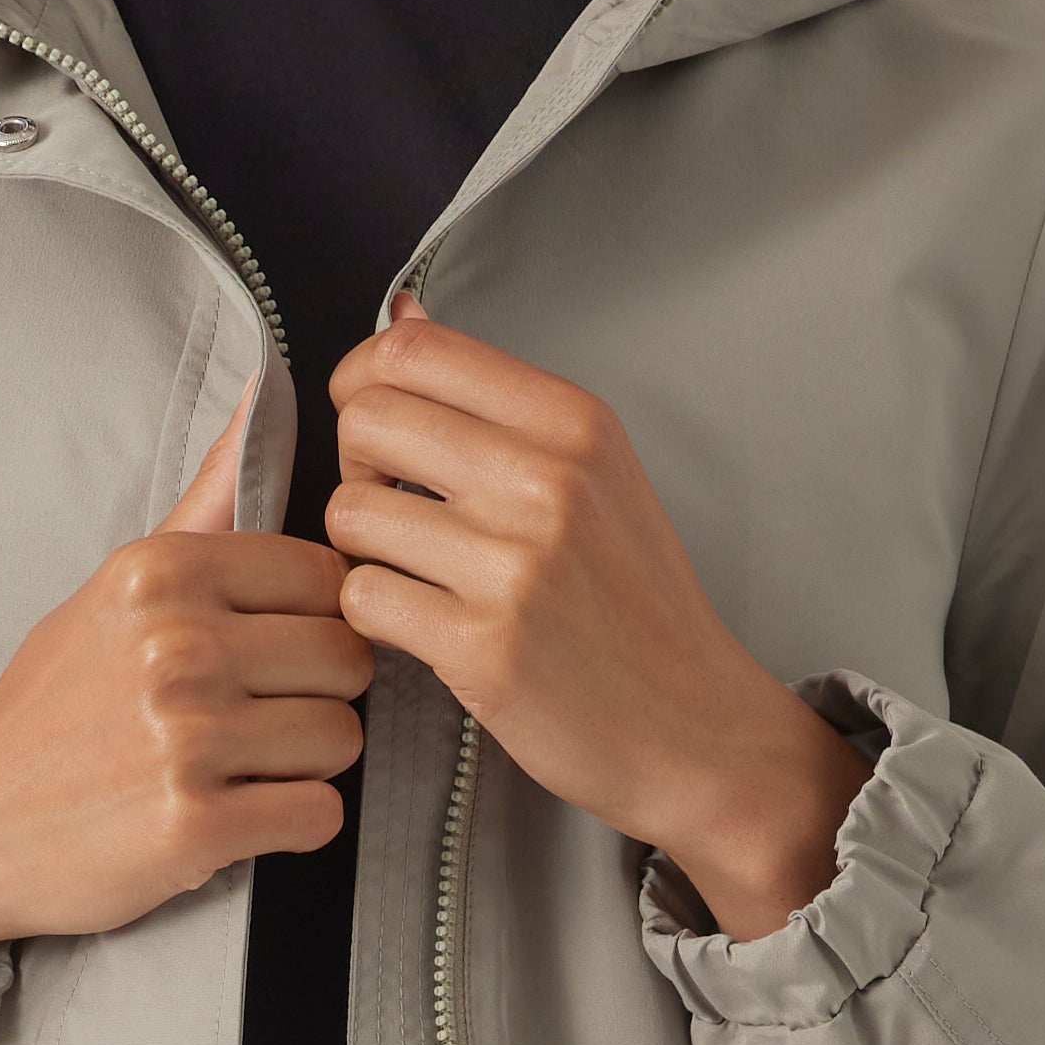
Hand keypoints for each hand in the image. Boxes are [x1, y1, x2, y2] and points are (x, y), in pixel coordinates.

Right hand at [0, 404, 373, 973]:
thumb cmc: (53, 708)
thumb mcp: (114, 590)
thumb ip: (204, 506)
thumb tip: (263, 389)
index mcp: (160, 573)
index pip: (325, 577)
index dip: (312, 621)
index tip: (266, 652)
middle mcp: (177, 644)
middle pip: (346, 659)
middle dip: (318, 695)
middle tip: (255, 718)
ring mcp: (187, 736)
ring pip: (341, 738)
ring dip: (304, 765)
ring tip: (238, 767)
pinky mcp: (196, 824)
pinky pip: (319, 815)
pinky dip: (290, 826)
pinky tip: (235, 814)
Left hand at [328, 300, 872, 938]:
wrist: (694, 728)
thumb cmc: (636, 603)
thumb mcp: (597, 473)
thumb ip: (497, 401)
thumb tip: (401, 315)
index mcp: (574, 423)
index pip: (411, 350)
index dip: (361, 383)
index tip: (376, 426)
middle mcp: (546, 481)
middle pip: (365, 421)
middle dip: (356, 465)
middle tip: (394, 507)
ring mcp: (513, 565)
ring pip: (350, 513)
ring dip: (362, 548)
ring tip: (413, 573)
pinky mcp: (481, 646)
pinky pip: (362, 596)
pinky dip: (373, 613)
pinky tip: (419, 624)